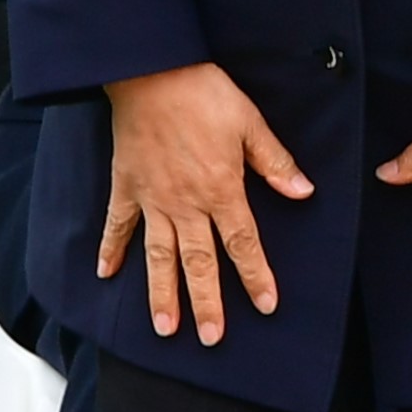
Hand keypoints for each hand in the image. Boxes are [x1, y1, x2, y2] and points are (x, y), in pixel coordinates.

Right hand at [96, 62, 310, 347]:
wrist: (151, 71)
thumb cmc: (204, 93)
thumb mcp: (250, 123)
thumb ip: (275, 163)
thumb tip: (304, 193)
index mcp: (222, 189)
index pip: (243, 243)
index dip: (256, 276)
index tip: (266, 306)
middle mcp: (186, 204)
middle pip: (199, 263)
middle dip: (207, 304)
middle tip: (213, 340)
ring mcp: (152, 199)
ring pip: (159, 256)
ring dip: (162, 294)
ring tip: (165, 329)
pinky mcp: (126, 186)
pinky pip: (117, 225)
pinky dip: (111, 250)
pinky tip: (106, 275)